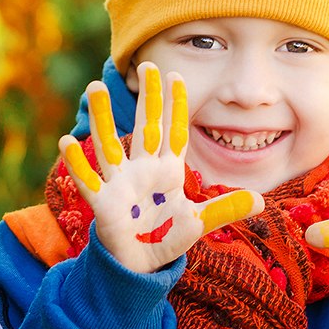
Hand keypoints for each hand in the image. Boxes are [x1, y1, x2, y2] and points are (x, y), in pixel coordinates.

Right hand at [58, 62, 263, 273]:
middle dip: (147, 98)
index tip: (176, 76)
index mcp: (167, 170)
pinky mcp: (103, 203)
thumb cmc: (166, 236)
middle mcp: (143, 170)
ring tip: (95, 86)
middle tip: (147, 64)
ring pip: (110, 144)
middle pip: (145, 127)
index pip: (173, 131)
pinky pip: (89, 179)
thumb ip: (225, 209)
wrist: (141, 264)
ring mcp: (121, 183)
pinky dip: (78, 163)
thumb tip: (261, 200)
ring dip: (103, 117)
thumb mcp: (199, 222)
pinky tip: (67, 141)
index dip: (175, 105)